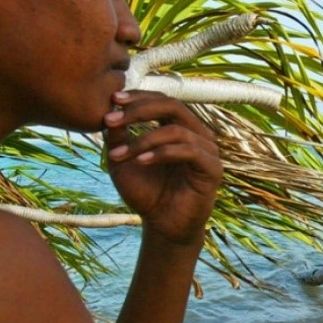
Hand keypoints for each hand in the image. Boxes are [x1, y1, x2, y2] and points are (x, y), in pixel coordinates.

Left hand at [103, 91, 222, 245]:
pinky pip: (188, 151)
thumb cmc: (145, 193)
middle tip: (113, 118)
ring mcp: (207, 150)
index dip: (139, 97)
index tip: (113, 100)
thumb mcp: (123, 162)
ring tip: (119, 155)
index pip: (162, 100)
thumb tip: (110, 108)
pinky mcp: (213, 168)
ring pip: (176, 130)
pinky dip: (162, 153)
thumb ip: (118, 136)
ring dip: (143, 140)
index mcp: (179, 127)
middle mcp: (197, 134)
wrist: (162, 226)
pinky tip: (141, 161)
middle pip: (173, 105)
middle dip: (140, 110)